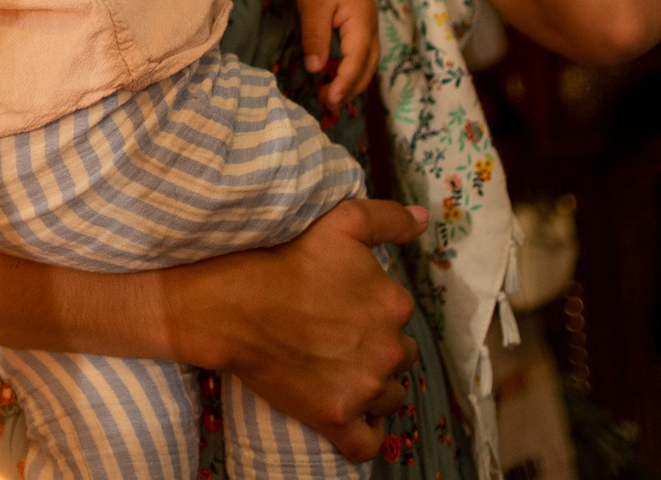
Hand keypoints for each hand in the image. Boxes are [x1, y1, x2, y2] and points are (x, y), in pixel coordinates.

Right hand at [167, 198, 430, 459]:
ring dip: (375, 390)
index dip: (377, 315)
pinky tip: (354, 419)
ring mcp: (364, 388)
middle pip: (401, 359)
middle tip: (343, 342)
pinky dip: (365, 434)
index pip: (401, 318)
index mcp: (394, 305)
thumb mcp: (342, 223)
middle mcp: (389, 350)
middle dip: (380, 352)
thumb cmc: (288, 259)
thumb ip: (388, 219)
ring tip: (346, 376)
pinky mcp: (336, 417)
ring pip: (390, 399)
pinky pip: (366, 442)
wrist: (236, 305)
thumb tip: (424, 220)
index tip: (349, 311)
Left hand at [292, 0, 377, 111]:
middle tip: (328, 104)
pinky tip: (338, 73)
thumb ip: (316, 38)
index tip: (329, 100)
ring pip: (368, 61)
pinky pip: (363, 52)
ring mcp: (369, 24)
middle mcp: (371, 27)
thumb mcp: (313, 7)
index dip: (345, 84)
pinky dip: (353, 68)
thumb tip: (317, 70)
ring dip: (353, 81)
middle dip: (351, 88)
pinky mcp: (362, 22)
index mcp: (362, 23)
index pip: (358, 62)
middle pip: (368, 67)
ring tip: (332, 95)